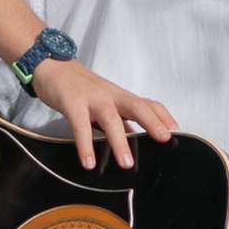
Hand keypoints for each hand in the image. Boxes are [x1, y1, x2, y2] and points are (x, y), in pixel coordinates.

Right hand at [28, 57, 176, 172]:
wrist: (51, 65)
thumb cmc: (80, 88)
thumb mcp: (104, 101)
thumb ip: (120, 119)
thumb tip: (136, 139)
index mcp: (121, 97)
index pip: (149, 104)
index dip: (164, 117)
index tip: (177, 133)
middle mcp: (111, 96)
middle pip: (137, 106)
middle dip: (152, 122)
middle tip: (164, 139)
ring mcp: (92, 98)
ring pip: (111, 119)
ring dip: (120, 141)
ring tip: (126, 163)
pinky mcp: (72, 103)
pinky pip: (80, 126)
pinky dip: (85, 145)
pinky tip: (89, 162)